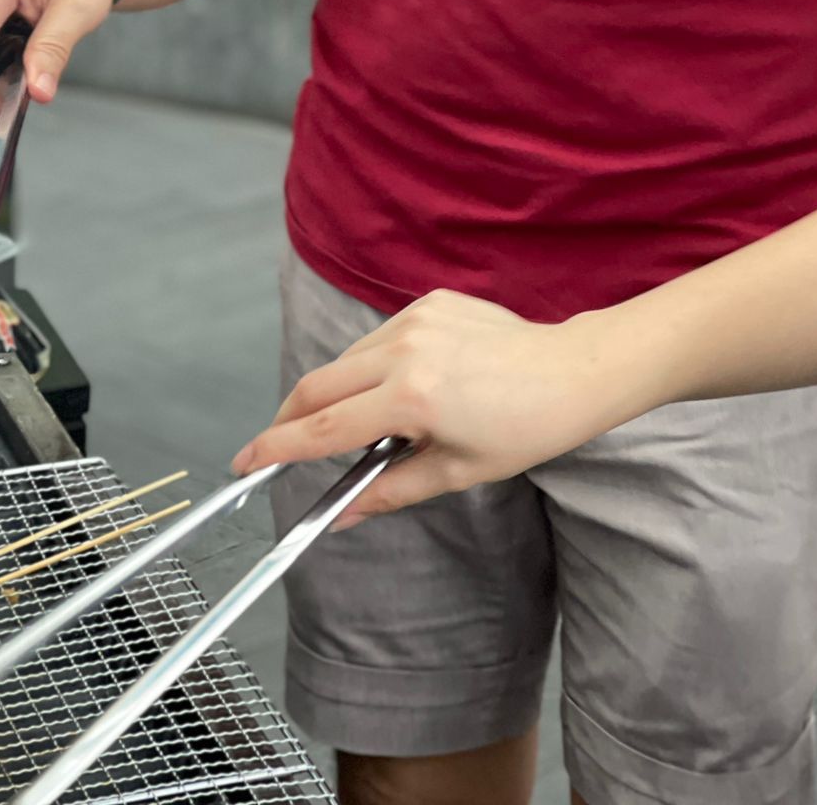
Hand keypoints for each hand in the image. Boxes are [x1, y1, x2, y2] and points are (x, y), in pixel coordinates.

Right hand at [230, 289, 620, 524]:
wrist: (572, 371)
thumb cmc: (523, 430)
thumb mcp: (456, 473)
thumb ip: (388, 491)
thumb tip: (341, 516)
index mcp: (412, 398)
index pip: (324, 429)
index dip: (277, 448)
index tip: (244, 462)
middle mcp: (405, 350)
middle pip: (319, 385)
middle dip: (291, 417)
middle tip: (278, 445)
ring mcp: (416, 318)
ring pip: (348, 359)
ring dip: (338, 392)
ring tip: (367, 423)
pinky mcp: (428, 300)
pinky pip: (379, 338)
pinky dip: (374, 365)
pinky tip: (405, 385)